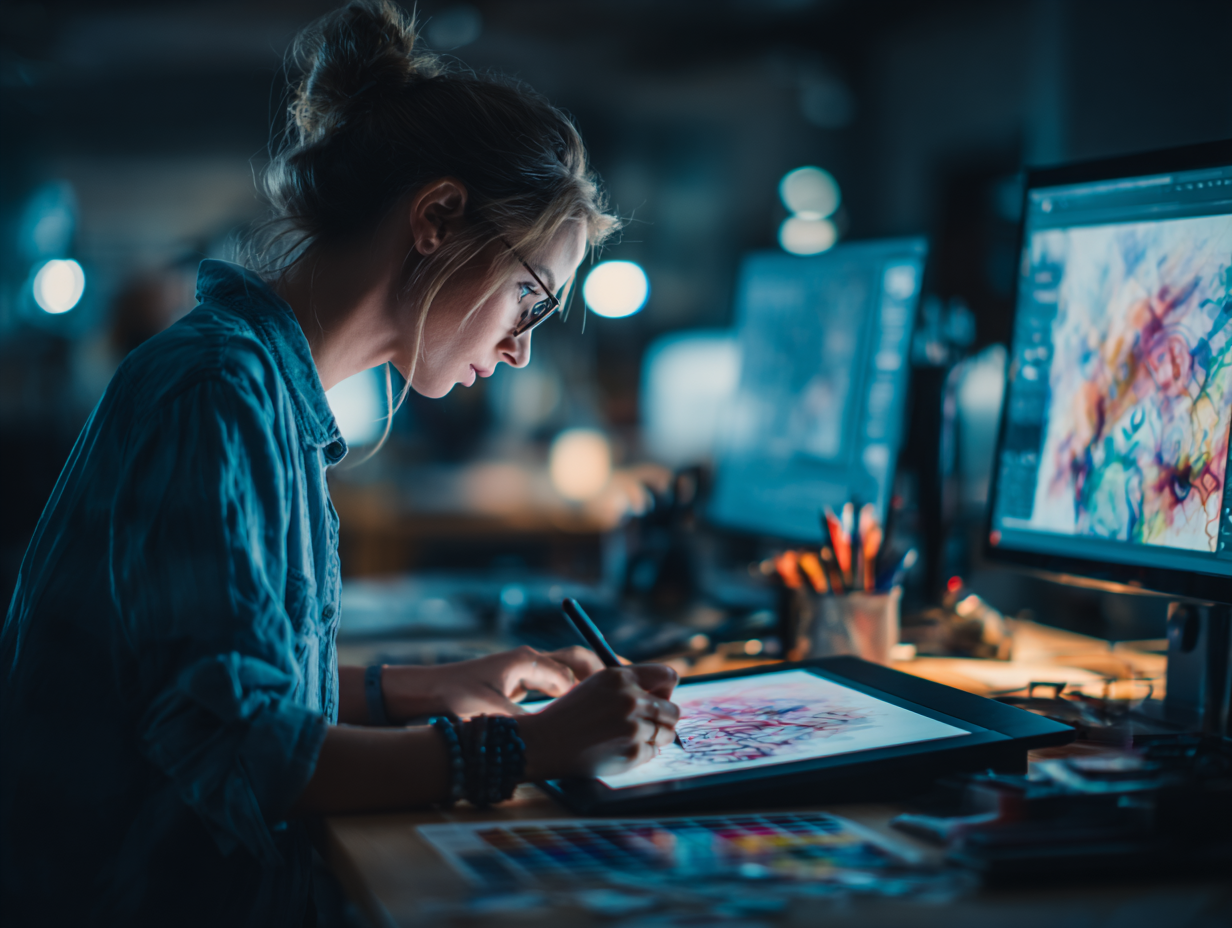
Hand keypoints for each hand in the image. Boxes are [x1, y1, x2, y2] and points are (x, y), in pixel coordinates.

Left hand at [380, 645, 604, 720]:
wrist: (423, 690)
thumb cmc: (453, 697)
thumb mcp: (491, 714)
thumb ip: (523, 724)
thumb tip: (552, 736)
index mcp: (526, 662)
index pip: (571, 671)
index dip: (595, 687)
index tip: (617, 700)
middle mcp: (528, 660)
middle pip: (577, 659)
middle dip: (604, 670)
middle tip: (631, 684)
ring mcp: (523, 668)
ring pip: (567, 667)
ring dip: (590, 678)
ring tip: (617, 691)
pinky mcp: (517, 679)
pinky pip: (555, 678)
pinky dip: (574, 687)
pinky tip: (583, 704)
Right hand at [517, 664, 679, 779]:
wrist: (544, 742)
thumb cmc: (570, 714)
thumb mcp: (597, 686)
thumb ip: (629, 686)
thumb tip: (665, 694)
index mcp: (621, 677)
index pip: (668, 676)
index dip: (667, 689)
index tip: (660, 698)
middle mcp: (630, 699)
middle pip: (673, 710)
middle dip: (663, 719)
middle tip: (647, 725)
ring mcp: (633, 727)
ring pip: (667, 734)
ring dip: (653, 738)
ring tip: (628, 738)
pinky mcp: (632, 752)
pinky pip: (652, 753)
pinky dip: (640, 754)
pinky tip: (617, 750)